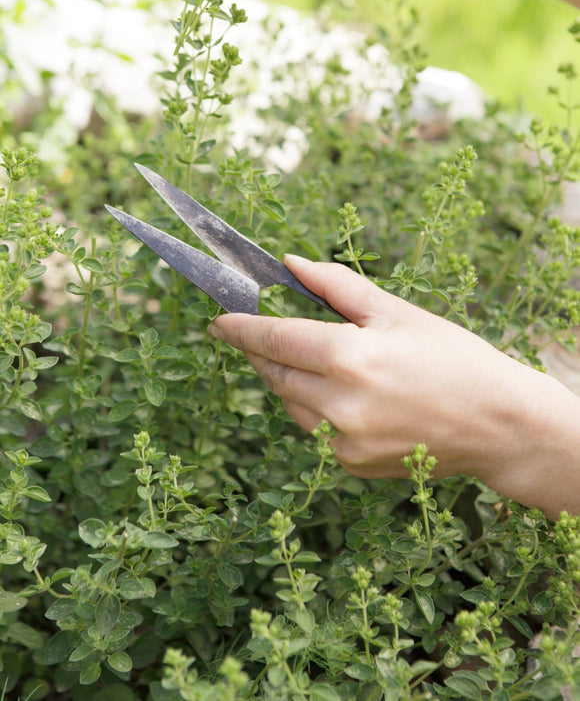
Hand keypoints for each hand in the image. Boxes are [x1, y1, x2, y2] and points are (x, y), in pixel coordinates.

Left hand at [209, 256, 539, 483]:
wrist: (498, 424)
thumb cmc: (453, 358)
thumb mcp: (397, 312)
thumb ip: (337, 286)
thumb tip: (290, 264)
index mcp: (348, 358)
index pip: (272, 339)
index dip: (240, 328)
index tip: (219, 320)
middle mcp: (337, 404)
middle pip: (274, 373)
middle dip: (262, 352)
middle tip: (258, 333)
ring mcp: (342, 441)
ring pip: (290, 403)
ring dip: (289, 379)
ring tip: (316, 360)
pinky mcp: (350, 465)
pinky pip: (313, 430)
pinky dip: (316, 407)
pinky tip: (346, 394)